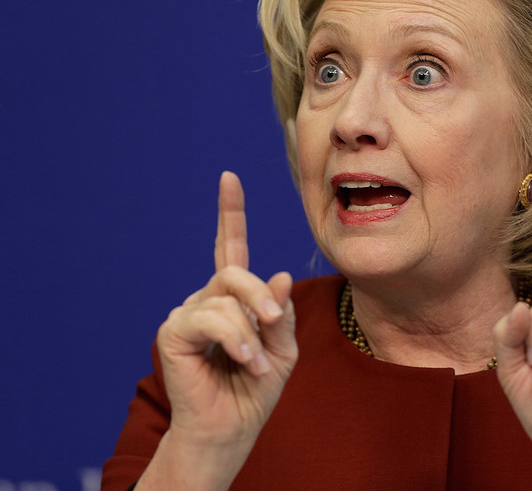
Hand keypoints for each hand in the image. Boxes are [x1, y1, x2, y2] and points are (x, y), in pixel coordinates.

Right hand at [142, 172, 296, 487]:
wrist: (232, 427)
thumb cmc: (256, 388)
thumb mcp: (283, 348)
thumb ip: (281, 313)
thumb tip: (279, 276)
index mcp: (233, 298)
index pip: (231, 248)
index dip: (230, 213)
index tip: (229, 178)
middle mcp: (207, 299)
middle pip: (234, 272)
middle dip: (259, 297)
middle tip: (273, 325)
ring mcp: (187, 314)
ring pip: (225, 296)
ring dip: (250, 331)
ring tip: (256, 361)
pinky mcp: (174, 333)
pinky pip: (211, 319)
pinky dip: (236, 340)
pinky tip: (244, 361)